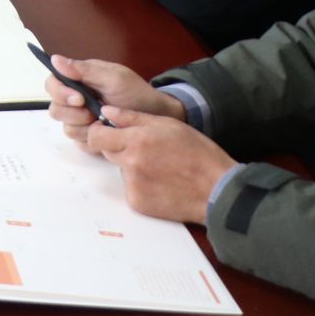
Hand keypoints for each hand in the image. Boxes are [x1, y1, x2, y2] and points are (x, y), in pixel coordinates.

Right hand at [42, 54, 183, 147]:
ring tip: (106, 123)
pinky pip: (79, 142)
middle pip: (55, 110)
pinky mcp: (89, 137)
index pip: (52, 85)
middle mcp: (75, 100)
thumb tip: (55, 59)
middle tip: (95, 114)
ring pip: (67, 128)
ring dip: (86, 128)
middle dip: (76, 114)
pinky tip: (107, 133)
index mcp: (78, 81)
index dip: (60, 93)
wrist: (156, 117)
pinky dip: (93, 140)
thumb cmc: (136, 93)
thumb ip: (84, 70)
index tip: (79, 99)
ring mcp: (82, 120)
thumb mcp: (113, 78)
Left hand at [84, 107, 236, 223]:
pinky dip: (141, 185)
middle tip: (146, 149)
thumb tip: (107, 111)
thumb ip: (132, 117)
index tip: (108, 131)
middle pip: (108, 152)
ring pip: (121, 170)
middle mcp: (130, 164)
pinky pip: (131, 189)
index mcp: (136, 141)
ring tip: (160, 167)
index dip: (100, 132)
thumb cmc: (198, 154)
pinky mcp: (138, 204)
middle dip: (120, 148)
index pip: (96, 136)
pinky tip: (162, 183)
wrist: (217, 190)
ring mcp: (133, 186)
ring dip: (132, 166)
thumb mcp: (168, 125)